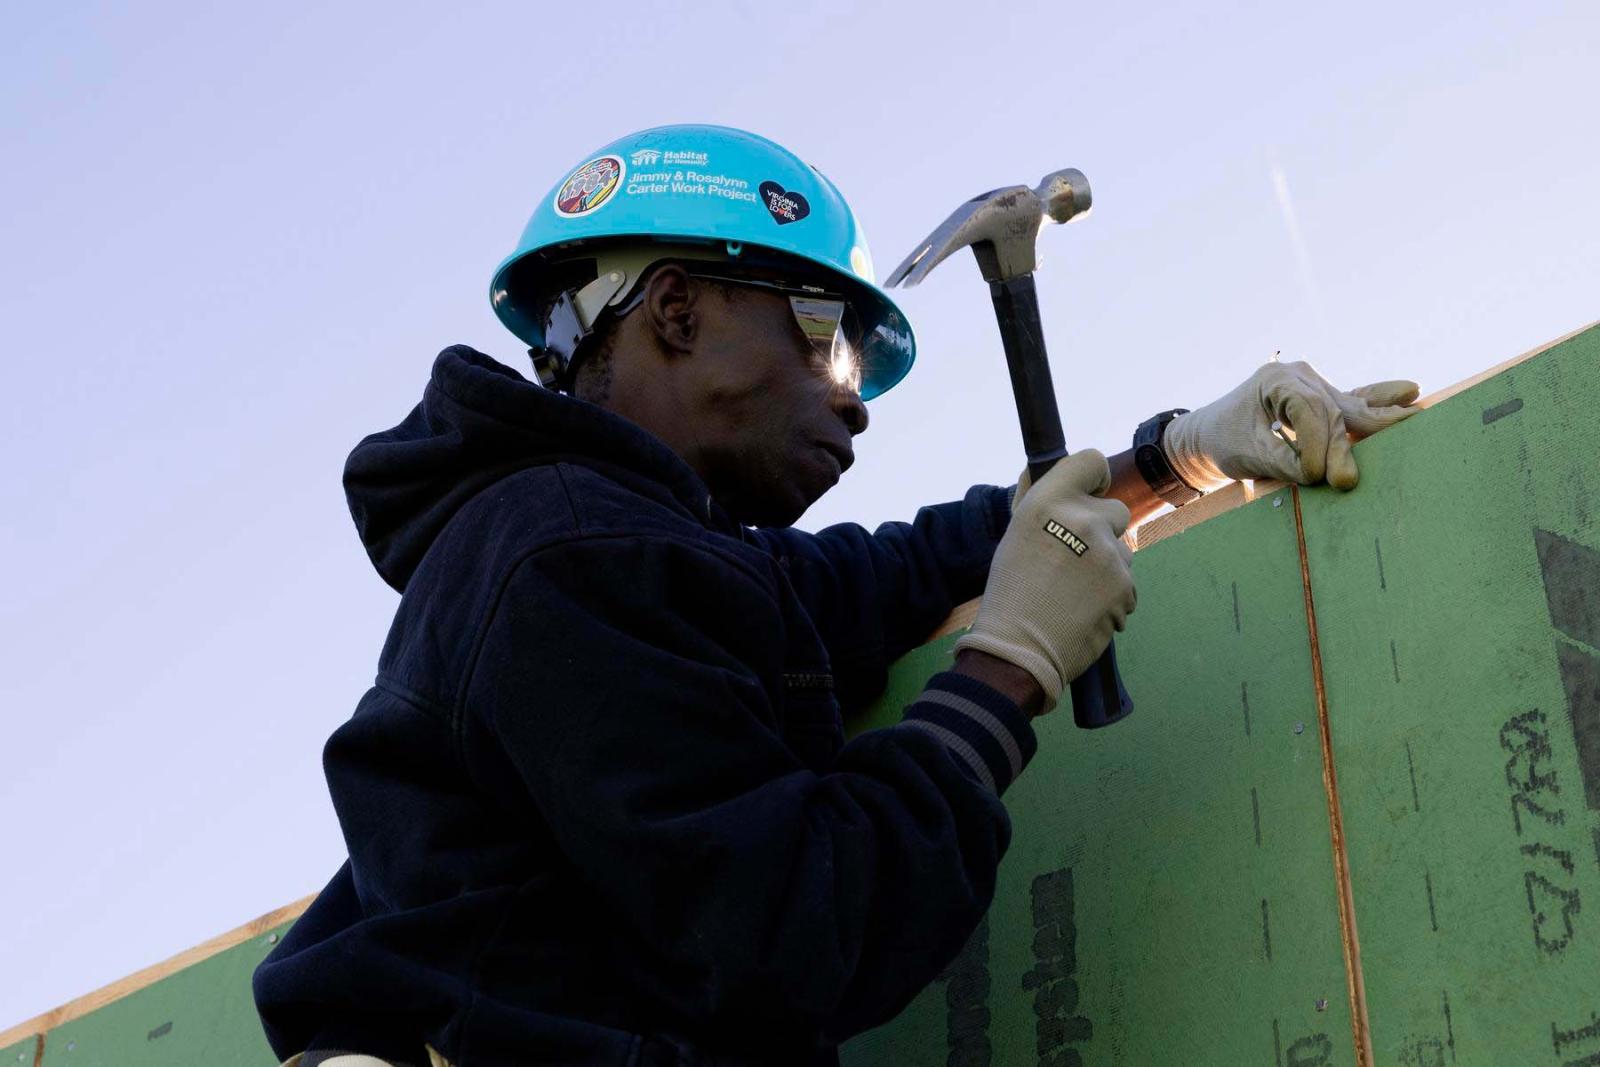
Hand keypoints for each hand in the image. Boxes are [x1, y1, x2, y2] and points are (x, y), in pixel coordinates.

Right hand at [958, 450, 1134, 714]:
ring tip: (1075, 592)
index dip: (1094, 478)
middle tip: (1075, 558)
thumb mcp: (1016, 535)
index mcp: (1048, 502)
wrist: (1018, 648)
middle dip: (1102, 531)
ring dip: (1107, 566)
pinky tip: (1085, 610)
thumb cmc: (1010, 592)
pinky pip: (1127, 583)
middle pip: (1116, 510)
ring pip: (1124, 550)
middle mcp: (1082, 520)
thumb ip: (1041, 504)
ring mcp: (1108, 554)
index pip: (1091, 460)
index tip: (1087, 495)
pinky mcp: (1124, 585)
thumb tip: (1052, 476)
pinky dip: (1112, 596)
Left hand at [1162, 360, 1419, 490]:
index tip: (1313, 476)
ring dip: (1378, 417)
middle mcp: (1299, 375)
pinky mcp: (1323, 399)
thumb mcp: (1248, 453)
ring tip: (1415, 413)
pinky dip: (1378, 402)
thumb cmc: (1223, 440)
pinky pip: (1354, 401)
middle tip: (1353, 476)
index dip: (1315, 445)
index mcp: (1275, 380)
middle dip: (1344, 443)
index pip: (1308, 411)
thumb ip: (1286, 462)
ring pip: (1349, 404)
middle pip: (1333, 408)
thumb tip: (1332, 475)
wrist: (1210, 432)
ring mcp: (1313, 384)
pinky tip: (1409, 394)